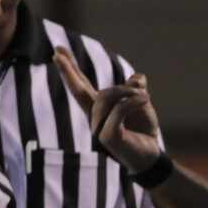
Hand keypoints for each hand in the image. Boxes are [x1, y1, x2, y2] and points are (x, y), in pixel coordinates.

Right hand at [54, 47, 161, 174]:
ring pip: (106, 97)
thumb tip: (137, 77)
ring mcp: (98, 128)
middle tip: (56, 51)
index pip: (81, 86)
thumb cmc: (143, 131)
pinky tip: (146, 99)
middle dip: (68, 71)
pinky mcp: (107, 137)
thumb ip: (136, 89)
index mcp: (99, 108)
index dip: (70, 69)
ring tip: (145, 96)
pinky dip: (133, 102)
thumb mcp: (142, 104)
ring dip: (128, 91)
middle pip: (79, 91)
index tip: (57, 51)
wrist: (151, 157)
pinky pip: (118, 110)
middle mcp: (94, 117)